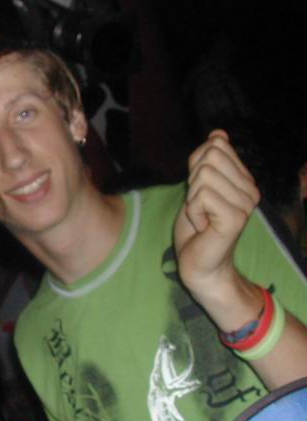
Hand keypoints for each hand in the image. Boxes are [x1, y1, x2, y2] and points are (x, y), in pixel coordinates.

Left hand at [174, 130, 261, 324]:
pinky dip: (193, 210)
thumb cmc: (196, 229)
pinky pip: (202, 195)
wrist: (199, 265)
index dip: (195, 168)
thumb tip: (218, 133)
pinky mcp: (236, 217)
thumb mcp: (195, 187)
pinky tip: (203, 226)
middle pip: (210, 157)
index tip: (200, 194)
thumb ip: (205, 161)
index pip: (215, 146)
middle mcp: (251, 189)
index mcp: (244, 180)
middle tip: (199, 207)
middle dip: (193, 182)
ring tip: (202, 218)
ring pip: (204, 176)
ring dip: (192, 199)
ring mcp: (246, 204)